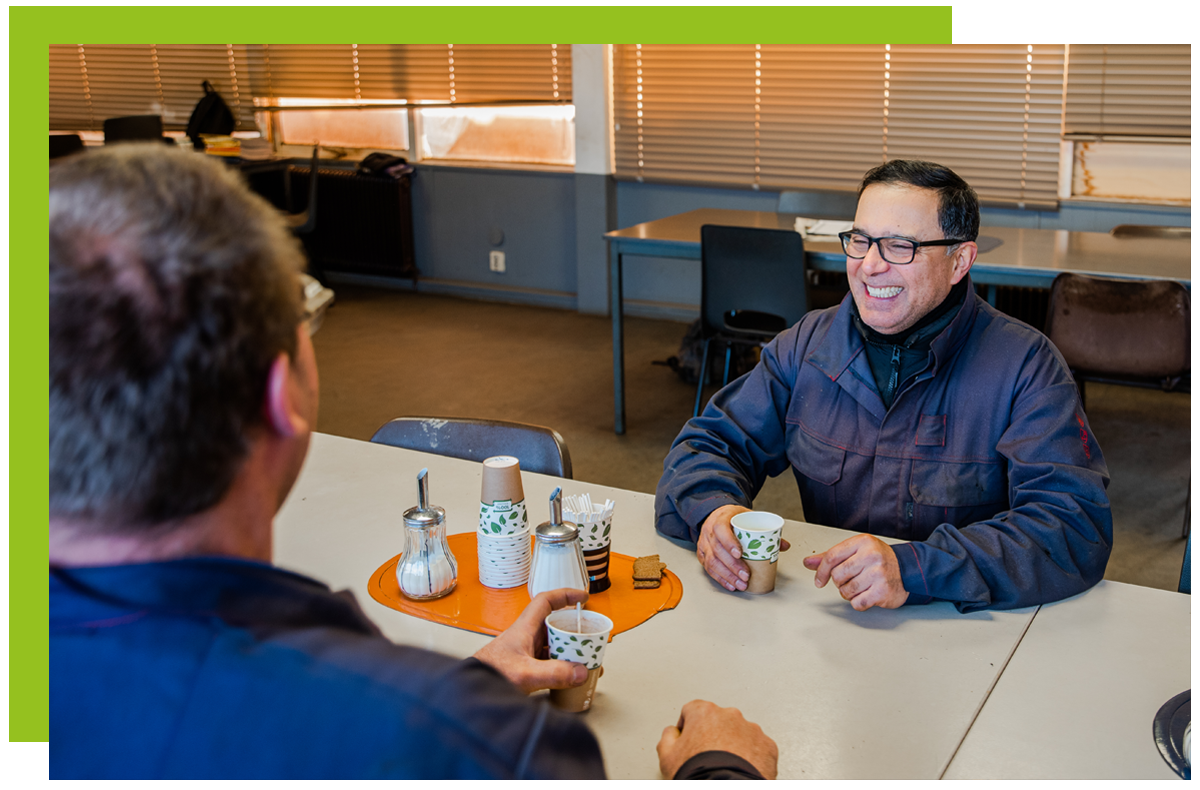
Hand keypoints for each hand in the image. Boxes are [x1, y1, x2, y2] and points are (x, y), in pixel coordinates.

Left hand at [473, 588, 589, 692]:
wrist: (472, 690)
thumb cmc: (488, 674)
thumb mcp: (525, 674)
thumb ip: (554, 673)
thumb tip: (580, 671)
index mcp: (524, 628)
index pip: (546, 601)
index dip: (565, 595)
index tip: (583, 598)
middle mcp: (526, 637)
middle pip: (555, 624)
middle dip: (575, 629)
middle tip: (590, 637)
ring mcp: (526, 652)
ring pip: (554, 644)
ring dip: (571, 650)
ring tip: (587, 661)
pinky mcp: (525, 667)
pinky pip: (550, 661)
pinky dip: (563, 666)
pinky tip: (570, 678)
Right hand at [657, 699, 777, 779]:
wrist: (726, 789)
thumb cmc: (699, 775)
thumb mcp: (667, 756)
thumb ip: (668, 736)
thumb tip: (672, 733)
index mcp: (704, 712)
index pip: (692, 710)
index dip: (687, 727)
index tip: (687, 741)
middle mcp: (730, 716)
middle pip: (717, 721)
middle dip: (712, 735)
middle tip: (707, 757)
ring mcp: (752, 730)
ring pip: (740, 733)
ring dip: (733, 745)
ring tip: (725, 766)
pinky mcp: (768, 747)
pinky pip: (757, 748)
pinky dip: (751, 756)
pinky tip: (740, 770)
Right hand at [697, 505, 789, 591]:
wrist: (716, 515)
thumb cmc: (733, 518)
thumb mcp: (749, 517)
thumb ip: (766, 530)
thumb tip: (784, 545)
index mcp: (721, 518)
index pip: (721, 529)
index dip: (729, 542)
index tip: (740, 554)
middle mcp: (709, 531)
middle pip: (718, 550)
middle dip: (732, 566)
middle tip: (746, 576)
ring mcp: (704, 543)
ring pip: (712, 562)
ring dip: (727, 576)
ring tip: (741, 584)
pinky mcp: (702, 554)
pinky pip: (709, 569)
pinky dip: (720, 579)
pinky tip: (731, 585)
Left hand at [803, 534, 908, 609]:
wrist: (908, 569)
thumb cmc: (879, 559)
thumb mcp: (856, 551)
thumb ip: (831, 557)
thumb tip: (807, 562)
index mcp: (862, 542)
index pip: (831, 557)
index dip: (821, 571)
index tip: (819, 580)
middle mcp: (871, 556)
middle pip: (837, 576)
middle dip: (839, 582)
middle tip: (851, 579)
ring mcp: (878, 574)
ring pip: (845, 591)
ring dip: (848, 593)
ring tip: (860, 586)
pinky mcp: (882, 591)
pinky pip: (857, 603)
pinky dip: (858, 602)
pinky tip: (867, 595)